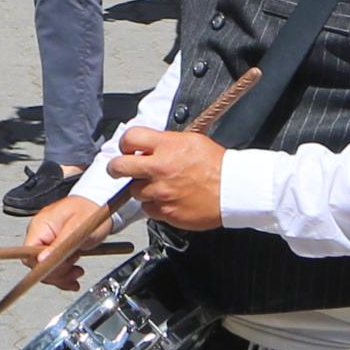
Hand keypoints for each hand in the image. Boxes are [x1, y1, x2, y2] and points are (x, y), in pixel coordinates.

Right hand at [24, 194, 106, 288]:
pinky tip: (73, 277)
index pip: (28, 254)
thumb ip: (58, 244)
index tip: (59, 269)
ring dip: (62, 275)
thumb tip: (40, 260)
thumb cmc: (90, 211)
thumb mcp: (77, 228)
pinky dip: (64, 275)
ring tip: (77, 271)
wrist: (98, 205)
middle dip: (56, 271)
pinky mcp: (53, 247)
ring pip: (45, 268)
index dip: (42, 266)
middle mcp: (39, 234)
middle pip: (36, 264)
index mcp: (40, 226)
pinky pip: (52, 266)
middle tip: (74, 268)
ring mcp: (46, 241)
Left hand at [108, 127, 225, 231]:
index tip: (127, 149)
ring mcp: (161, 192)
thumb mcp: (191, 140)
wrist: (234, 190)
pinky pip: (148, 209)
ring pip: (134, 191)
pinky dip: (154, 205)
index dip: (125, 143)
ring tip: (160, 186)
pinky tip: (168, 199)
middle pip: (119, 167)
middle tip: (118, 169)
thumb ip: (165, 142)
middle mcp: (160, 168)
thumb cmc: (217, 165)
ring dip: (142, 189)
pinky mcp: (166, 212)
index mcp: (166, 146)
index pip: (129, 138)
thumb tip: (146, 146)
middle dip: (115, 168)